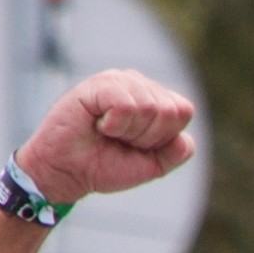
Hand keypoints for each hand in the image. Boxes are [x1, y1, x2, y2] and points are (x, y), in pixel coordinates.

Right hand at [15, 69, 196, 202]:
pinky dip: (115, 125)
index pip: (183, 110)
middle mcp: (138, 84)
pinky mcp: (97, 83)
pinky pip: (126, 105)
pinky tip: (99, 125)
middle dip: (147, 137)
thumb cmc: (105, 165)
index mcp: (154, 99)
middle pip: (169, 110)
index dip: (163, 137)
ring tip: (108, 132)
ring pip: (149, 107)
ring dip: (129, 132)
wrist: (68, 172)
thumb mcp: (151, 165)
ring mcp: (117, 80)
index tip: (139, 145)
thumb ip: (175, 153)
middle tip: (121, 140)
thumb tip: (185, 138)